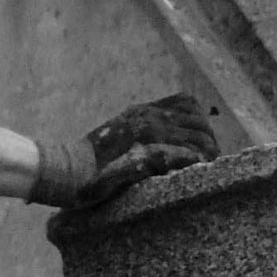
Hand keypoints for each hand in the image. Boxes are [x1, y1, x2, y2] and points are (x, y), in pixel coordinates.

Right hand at [32, 94, 218, 209]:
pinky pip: (186, 156)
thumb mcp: (119, 132)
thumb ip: (142, 131)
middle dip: (209, 142)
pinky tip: (193, 173)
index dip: (200, 123)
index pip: (187, 104)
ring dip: (207, 154)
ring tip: (204, 169)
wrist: (66, 170)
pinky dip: (196, 163)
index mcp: (143, 111)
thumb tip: (171, 137)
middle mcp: (149, 118)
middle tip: (208, 161)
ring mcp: (149, 135)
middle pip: (199, 122)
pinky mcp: (147, 156)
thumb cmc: (91, 161)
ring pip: (199, 138)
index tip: (202, 143)